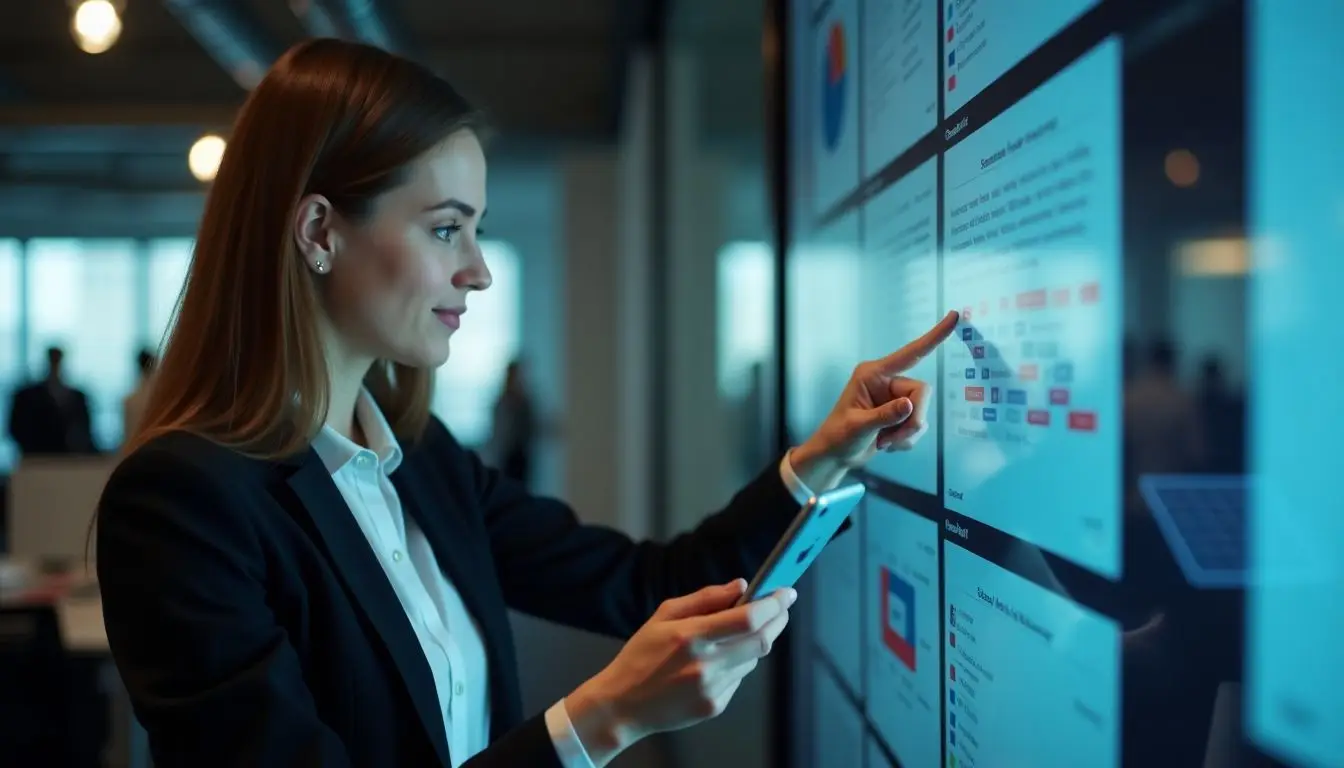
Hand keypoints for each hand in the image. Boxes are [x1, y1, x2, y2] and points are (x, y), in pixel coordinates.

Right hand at [564, 579, 793, 765]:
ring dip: (757, 640)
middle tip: (781, 606)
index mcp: (691, 636)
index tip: (786, 592)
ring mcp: (712, 688)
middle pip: (761, 640)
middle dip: (778, 619)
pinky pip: (739, 678)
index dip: (773, 603)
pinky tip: (720, 658)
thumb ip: (705, 598)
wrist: (622, 704)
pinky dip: (739, 663)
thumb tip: (741, 585)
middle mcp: (705, 664)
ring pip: (753, 659)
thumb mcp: (663, 615)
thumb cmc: (641, 655)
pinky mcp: (715, 705)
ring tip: (743, 630)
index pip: (748, 618)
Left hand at [792, 311, 959, 488]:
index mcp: (873, 374)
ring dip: (906, 433)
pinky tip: (887, 443)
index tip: (954, 317)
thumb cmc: (839, 436)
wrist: (836, 455)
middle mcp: (887, 381)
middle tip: (892, 439)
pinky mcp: (900, 413)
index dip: (934, 337)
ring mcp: (895, 398)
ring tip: (884, 442)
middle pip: (922, 393)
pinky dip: (906, 439)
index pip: (910, 353)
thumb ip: (885, 415)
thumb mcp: (859, 427)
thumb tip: (909, 404)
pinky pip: (918, 424)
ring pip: (922, 412)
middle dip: (912, 421)